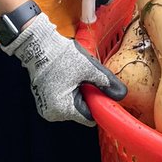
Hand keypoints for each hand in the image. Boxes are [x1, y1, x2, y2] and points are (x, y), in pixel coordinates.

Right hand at [3, 12, 126, 123]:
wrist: (39, 44)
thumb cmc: (61, 57)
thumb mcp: (89, 68)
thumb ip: (106, 83)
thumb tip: (121, 94)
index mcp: (62, 109)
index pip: (89, 117)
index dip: (98, 104)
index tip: (100, 91)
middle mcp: (52, 113)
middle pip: (81, 111)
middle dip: (87, 96)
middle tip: (85, 78)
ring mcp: (46, 106)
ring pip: (72, 105)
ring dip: (78, 92)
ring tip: (74, 76)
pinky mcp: (43, 98)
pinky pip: (63, 99)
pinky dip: (69, 90)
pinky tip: (67, 76)